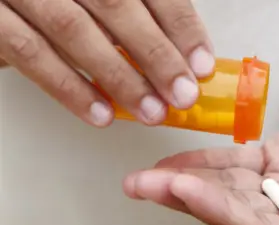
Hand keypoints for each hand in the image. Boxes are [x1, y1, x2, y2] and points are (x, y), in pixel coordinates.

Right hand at [0, 0, 211, 126]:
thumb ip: (130, 9)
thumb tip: (175, 48)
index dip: (180, 25)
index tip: (201, 64)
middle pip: (117, 6)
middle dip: (157, 56)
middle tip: (183, 95)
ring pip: (75, 31)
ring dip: (119, 78)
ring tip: (151, 111)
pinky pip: (29, 53)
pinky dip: (68, 87)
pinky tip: (100, 114)